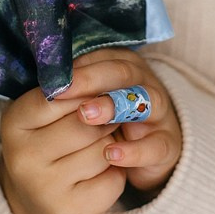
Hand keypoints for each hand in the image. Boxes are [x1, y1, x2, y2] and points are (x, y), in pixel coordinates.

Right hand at [0, 84, 125, 213]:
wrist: (38, 207)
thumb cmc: (48, 148)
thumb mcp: (45, 116)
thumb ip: (70, 96)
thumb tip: (110, 87)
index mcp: (14, 123)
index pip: (59, 94)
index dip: (86, 90)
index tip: (96, 92)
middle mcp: (23, 157)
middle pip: (86, 124)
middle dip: (104, 120)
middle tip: (104, 122)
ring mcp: (45, 189)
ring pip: (104, 151)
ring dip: (111, 148)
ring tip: (96, 151)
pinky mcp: (71, 213)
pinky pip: (114, 180)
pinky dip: (115, 175)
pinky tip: (98, 177)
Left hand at [57, 48, 182, 197]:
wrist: (148, 155)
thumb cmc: (112, 123)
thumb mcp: (95, 103)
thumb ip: (78, 91)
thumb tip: (47, 84)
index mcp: (125, 67)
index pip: (103, 58)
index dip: (78, 68)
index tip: (53, 81)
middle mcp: (145, 83)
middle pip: (122, 73)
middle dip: (92, 81)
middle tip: (65, 93)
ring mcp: (160, 113)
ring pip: (145, 101)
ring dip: (114, 106)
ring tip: (87, 116)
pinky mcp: (167, 144)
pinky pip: (155, 145)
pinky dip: (134, 151)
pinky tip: (111, 155)